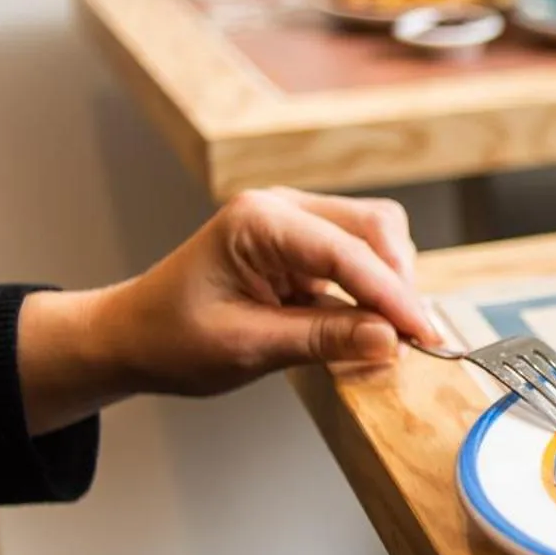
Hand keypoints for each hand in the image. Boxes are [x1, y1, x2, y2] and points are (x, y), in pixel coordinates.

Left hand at [19, 188, 439, 432]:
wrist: (132, 336)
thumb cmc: (171, 338)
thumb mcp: (248, 347)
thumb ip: (323, 340)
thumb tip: (390, 340)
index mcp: (258, 222)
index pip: (347, 252)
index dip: (392, 296)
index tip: (423, 337)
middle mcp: (280, 206)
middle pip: (375, 226)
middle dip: (400, 281)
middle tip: (413, 339)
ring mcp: (293, 218)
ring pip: (375, 234)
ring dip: (390, 281)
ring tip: (390, 334)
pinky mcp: (303, 241)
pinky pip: (358, 252)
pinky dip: (374, 285)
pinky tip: (371, 322)